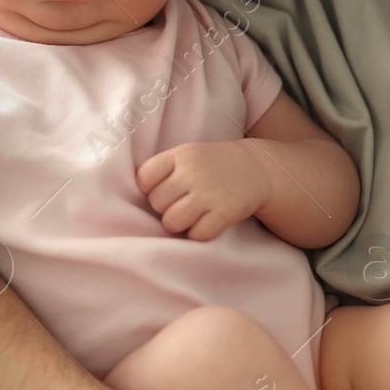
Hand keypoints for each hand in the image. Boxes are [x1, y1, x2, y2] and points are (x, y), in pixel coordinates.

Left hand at [136, 140, 269, 240]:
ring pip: (172, 222)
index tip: (165, 190)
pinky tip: (207, 223)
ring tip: (192, 216)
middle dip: (167, 208)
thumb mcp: (187, 154)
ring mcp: (209, 193)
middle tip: (183, 203)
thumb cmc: (212, 165)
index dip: (150, 189)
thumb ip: (163, 169)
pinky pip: (197, 234)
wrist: (256, 168)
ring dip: (180, 224)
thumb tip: (134, 197)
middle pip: (157, 204)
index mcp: (180, 155)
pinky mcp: (224, 212)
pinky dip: (199, 233)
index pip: (144, 179)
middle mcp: (192, 172)